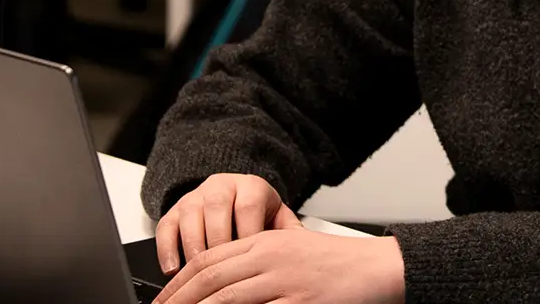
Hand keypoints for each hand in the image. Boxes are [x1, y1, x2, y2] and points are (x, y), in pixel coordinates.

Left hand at [153, 227, 406, 303]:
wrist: (378, 268)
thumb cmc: (336, 263)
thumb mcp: (290, 251)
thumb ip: (256, 261)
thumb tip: (219, 281)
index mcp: (265, 242)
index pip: (208, 260)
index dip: (178, 284)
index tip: (161, 302)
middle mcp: (270, 258)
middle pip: (210, 278)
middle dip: (178, 301)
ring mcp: (284, 282)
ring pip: (227, 298)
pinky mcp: (300, 303)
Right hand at [155, 173, 301, 272]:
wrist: (235, 195)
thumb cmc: (259, 215)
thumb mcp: (277, 219)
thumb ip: (289, 233)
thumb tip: (305, 253)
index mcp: (251, 187)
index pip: (248, 207)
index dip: (248, 236)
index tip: (250, 263)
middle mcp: (221, 186)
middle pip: (217, 211)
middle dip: (219, 245)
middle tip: (223, 274)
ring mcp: (196, 197)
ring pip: (191, 219)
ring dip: (194, 250)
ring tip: (200, 277)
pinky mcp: (174, 209)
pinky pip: (166, 228)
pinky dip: (168, 250)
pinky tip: (174, 270)